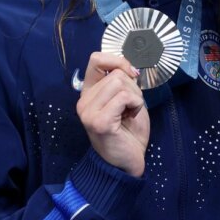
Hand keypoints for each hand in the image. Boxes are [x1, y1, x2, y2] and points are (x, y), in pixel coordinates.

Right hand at [76, 52, 149, 176]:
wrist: (127, 160)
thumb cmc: (128, 130)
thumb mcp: (127, 100)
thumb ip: (123, 82)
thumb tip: (129, 66)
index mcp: (89, 92)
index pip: (96, 59)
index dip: (118, 61)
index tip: (131, 74)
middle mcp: (84, 101)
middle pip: (116, 73)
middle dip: (133, 87)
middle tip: (130, 107)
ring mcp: (88, 111)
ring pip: (121, 83)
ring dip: (135, 97)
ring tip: (129, 113)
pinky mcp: (99, 121)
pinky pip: (125, 97)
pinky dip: (136, 105)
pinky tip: (130, 118)